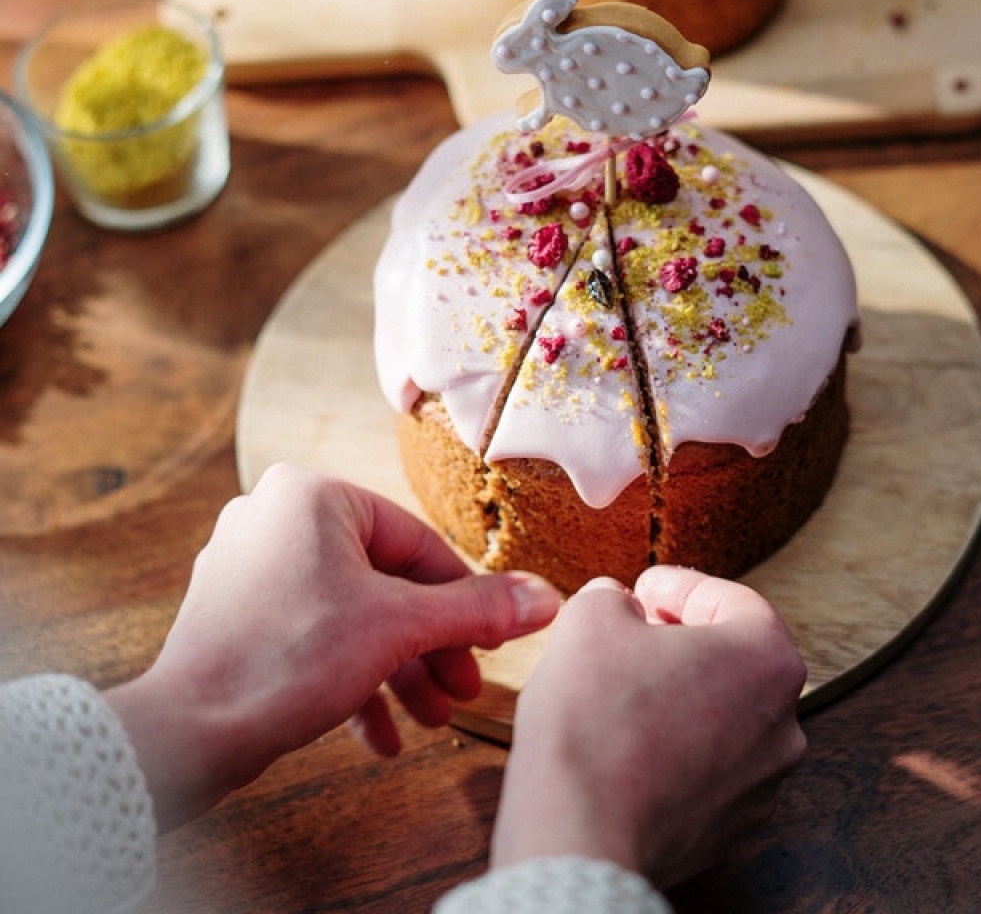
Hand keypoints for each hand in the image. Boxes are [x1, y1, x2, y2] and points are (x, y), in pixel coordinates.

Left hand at [106, 463, 559, 829]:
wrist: (185, 735)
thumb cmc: (285, 661)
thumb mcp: (399, 628)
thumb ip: (477, 609)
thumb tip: (547, 597)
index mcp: (312, 494)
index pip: (416, 543)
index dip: (465, 600)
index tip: (495, 644)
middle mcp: (277, 516)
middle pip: (385, 582)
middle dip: (428, 646)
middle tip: (463, 691)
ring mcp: (251, 564)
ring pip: (351, 612)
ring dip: (396, 669)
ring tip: (431, 719)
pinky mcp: (237, 611)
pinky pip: (312, 634)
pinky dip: (350, 677)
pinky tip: (378, 734)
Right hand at [492, 566, 806, 886]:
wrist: (580, 829)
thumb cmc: (595, 720)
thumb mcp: (592, 617)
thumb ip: (613, 596)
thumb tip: (616, 605)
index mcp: (767, 660)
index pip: (732, 600)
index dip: (681, 586)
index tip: (644, 588)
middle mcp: (783, 725)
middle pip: (735, 659)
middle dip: (683, 640)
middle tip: (634, 633)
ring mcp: (762, 783)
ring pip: (723, 716)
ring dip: (680, 694)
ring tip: (623, 688)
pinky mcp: (731, 827)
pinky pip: (708, 767)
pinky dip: (676, 746)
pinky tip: (628, 741)